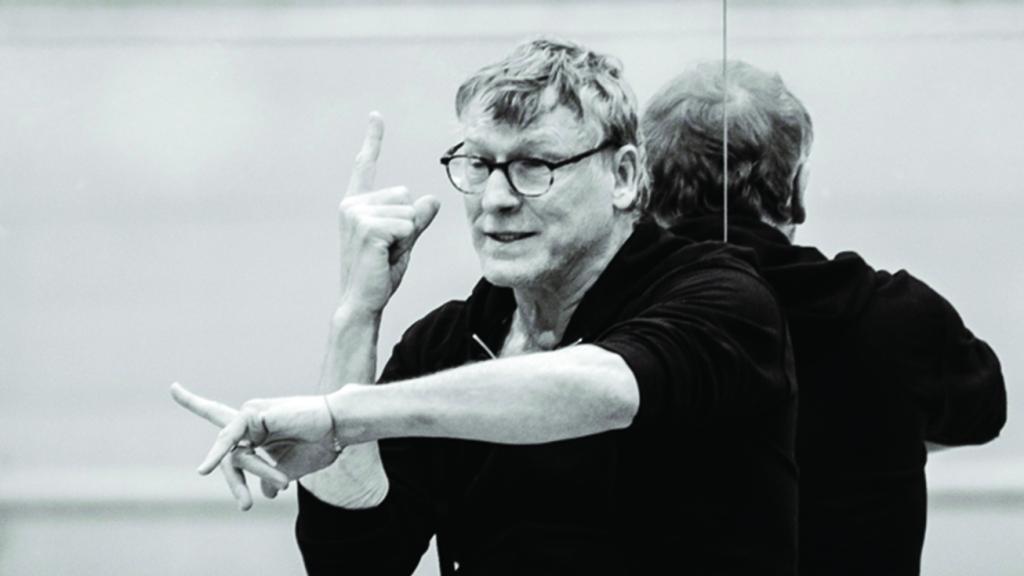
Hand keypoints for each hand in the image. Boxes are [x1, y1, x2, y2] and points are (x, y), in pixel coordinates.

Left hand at [170, 382, 341, 509]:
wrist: (337, 428)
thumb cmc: (319, 445)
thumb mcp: (290, 469)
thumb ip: (272, 477)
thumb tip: (263, 492)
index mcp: (256, 429)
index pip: (220, 418)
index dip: (195, 403)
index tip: (173, 386)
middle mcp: (249, 419)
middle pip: (229, 454)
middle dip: (235, 483)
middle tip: (246, 506)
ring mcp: (250, 414)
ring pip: (237, 453)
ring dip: (258, 471)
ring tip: (280, 482)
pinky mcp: (253, 412)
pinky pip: (233, 440)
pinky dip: (220, 454)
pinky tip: (205, 468)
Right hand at [337, 112, 440, 311]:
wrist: (362, 302)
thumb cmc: (380, 274)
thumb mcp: (404, 241)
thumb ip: (417, 219)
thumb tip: (432, 198)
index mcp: (357, 204)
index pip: (366, 166)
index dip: (373, 140)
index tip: (377, 115)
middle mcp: (352, 204)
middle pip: (404, 195)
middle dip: (407, 223)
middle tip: (387, 250)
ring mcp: (357, 214)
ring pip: (408, 212)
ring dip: (405, 236)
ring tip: (384, 255)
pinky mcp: (368, 227)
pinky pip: (407, 225)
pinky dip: (404, 243)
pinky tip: (384, 256)